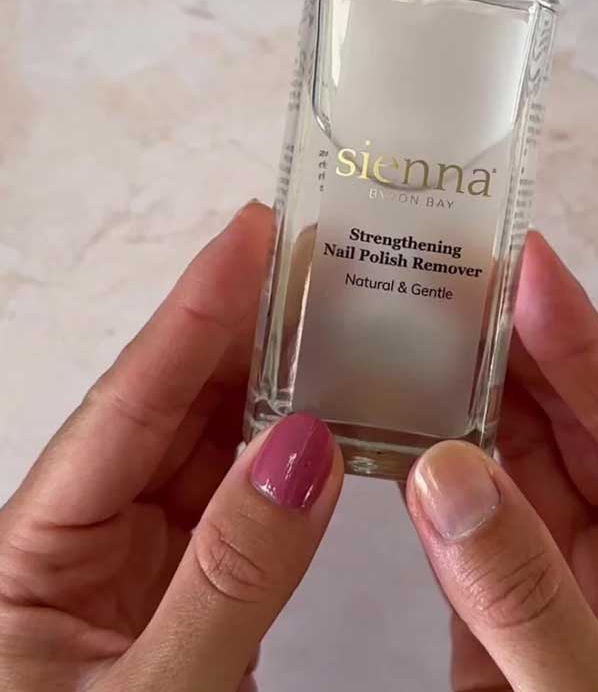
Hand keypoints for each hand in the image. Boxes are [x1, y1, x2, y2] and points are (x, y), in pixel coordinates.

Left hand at [0, 202, 342, 691]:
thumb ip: (228, 576)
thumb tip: (303, 450)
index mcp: (34, 546)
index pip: (130, 402)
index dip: (196, 311)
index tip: (256, 236)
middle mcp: (77, 536)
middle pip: (168, 406)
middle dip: (243, 330)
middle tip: (317, 265)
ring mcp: (127, 561)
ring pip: (205, 448)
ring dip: (268, 387)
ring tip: (334, 322)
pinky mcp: (171, 590)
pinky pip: (230, 502)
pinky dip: (281, 461)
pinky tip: (327, 424)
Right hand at [407, 233, 597, 690]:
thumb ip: (529, 596)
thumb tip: (446, 471)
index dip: (585, 343)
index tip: (530, 272)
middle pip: (575, 425)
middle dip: (517, 349)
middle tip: (456, 275)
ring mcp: (564, 581)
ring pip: (515, 462)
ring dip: (468, 395)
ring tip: (417, 324)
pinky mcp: (500, 614)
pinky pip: (466, 520)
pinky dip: (429, 468)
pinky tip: (394, 423)